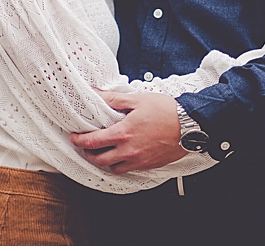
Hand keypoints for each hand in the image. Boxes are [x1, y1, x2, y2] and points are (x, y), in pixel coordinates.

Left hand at [69, 90, 187, 172]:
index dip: (80, 141)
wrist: (191, 126)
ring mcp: (140, 160)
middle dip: (89, 154)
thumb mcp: (136, 99)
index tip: (74, 137)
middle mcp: (130, 150)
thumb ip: (114, 99)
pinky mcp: (150, 165)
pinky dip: (122, 165)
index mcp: (123, 133)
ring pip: (115, 168)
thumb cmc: (166, 111)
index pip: (94, 142)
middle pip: (100, 160)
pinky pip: (130, 170)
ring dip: (105, 162)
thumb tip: (96, 94)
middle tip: (85, 146)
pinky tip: (122, 156)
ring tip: (103, 153)